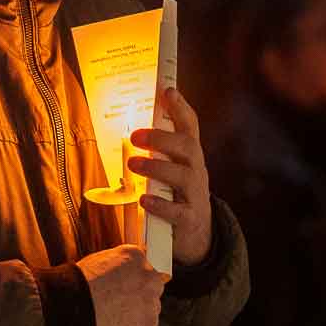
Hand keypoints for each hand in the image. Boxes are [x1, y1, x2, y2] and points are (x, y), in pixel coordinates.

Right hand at [79, 244, 167, 325]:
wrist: (75, 308)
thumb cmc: (80, 284)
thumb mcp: (98, 261)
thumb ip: (119, 262)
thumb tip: (128, 267)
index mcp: (135, 257)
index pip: (143, 266)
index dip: (132, 278)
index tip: (124, 285)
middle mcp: (150, 276)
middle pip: (152, 286)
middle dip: (139, 293)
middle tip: (118, 301)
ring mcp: (152, 300)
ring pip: (150, 307)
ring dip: (138, 310)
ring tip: (113, 314)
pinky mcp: (150, 323)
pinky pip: (145, 325)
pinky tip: (116, 323)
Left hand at [129, 89, 212, 265]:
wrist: (194, 234)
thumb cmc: (174, 194)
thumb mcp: (167, 169)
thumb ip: (156, 152)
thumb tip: (128, 130)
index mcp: (190, 157)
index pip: (191, 127)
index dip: (181, 108)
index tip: (168, 90)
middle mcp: (197, 172)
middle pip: (189, 148)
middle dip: (162, 138)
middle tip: (135, 136)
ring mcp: (196, 196)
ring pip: (185, 176)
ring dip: (157, 168)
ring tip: (133, 164)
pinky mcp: (190, 220)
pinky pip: (179, 211)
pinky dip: (160, 204)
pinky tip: (143, 200)